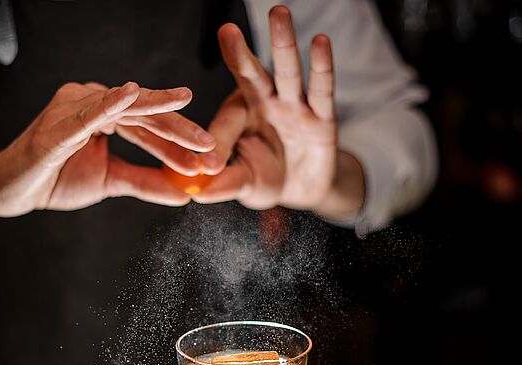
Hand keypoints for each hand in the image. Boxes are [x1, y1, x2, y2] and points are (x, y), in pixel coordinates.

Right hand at [0, 81, 215, 237]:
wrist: (11, 193)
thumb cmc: (55, 180)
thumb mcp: (110, 182)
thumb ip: (146, 182)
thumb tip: (185, 194)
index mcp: (104, 114)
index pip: (149, 126)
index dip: (179, 142)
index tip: (209, 159)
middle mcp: (90, 102)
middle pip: (142, 114)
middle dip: (177, 130)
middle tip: (209, 144)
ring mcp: (71, 108)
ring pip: (122, 110)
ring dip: (155, 115)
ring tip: (185, 108)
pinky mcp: (55, 126)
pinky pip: (85, 113)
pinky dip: (107, 104)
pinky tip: (130, 93)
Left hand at [191, 6, 364, 219]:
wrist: (302, 188)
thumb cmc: (263, 177)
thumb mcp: (242, 183)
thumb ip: (224, 183)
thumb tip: (199, 190)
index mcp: (238, 117)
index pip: (224, 123)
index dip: (216, 141)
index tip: (207, 165)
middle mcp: (264, 104)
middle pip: (250, 75)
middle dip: (239, 54)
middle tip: (227, 30)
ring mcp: (294, 107)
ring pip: (287, 71)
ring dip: (283, 43)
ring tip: (278, 12)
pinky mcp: (322, 117)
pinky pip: (322, 90)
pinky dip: (322, 67)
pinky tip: (320, 42)